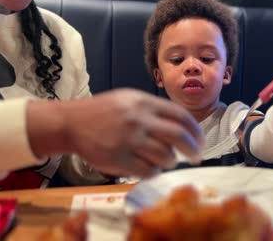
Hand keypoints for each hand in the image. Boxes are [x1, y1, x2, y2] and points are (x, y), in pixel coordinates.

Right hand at [28, 88, 203, 177]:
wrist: (71, 122)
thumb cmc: (103, 111)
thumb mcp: (130, 99)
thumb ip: (154, 110)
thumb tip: (183, 128)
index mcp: (144, 102)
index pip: (181, 116)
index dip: (196, 130)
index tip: (201, 141)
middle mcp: (139, 119)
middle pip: (179, 136)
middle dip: (193, 149)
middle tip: (196, 157)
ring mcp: (129, 140)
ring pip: (165, 156)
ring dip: (171, 161)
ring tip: (167, 161)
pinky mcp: (119, 159)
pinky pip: (148, 171)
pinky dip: (155, 172)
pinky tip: (151, 168)